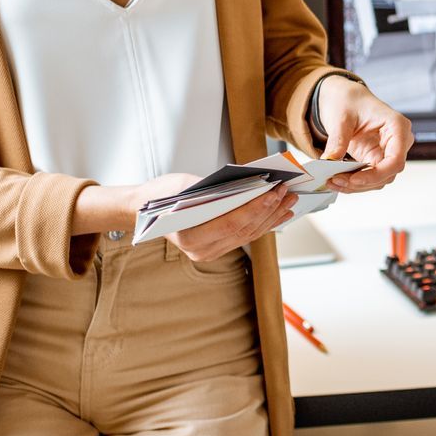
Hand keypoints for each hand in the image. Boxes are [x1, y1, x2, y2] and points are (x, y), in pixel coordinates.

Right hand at [128, 173, 297, 261]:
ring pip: (248, 235)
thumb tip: (251, 183)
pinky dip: (264, 224)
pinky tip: (279, 213)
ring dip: (272, 218)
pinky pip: (245, 236)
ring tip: (289, 201)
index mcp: (189, 237)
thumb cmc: (162, 195)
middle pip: (244, 230)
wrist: (147, 212)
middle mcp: (201, 251)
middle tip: (288, 192)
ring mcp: (210, 253)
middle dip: (269, 210)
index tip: (275, 191)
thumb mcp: (184, 185)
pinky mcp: (217, 249)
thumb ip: (214, 188)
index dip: (256, 207)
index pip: (231, 223)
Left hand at [315, 76, 412, 192]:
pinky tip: (336, 180)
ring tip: (332, 181)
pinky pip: (369, 177)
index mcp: (397, 126)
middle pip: (387, 173)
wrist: (345, 99)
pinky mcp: (376, 159)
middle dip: (361, 182)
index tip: (355, 179)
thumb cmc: (349, 100)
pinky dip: (353, 182)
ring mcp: (388, 152)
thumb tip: (329, 162)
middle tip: (335, 180)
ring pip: (378, 180)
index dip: (377, 174)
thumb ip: (338, 140)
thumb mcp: (341, 118)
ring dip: (356, 185)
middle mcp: (397, 142)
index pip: (396, 159)